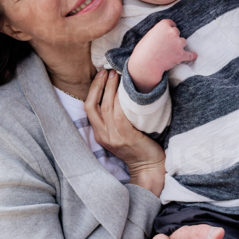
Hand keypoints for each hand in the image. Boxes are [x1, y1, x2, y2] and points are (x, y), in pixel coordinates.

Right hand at [85, 70, 164, 195]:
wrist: (149, 167)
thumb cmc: (138, 148)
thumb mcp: (119, 135)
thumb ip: (114, 120)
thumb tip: (116, 95)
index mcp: (99, 134)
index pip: (88, 108)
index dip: (93, 89)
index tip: (100, 75)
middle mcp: (103, 135)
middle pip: (92, 105)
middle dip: (99, 85)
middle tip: (106, 70)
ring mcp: (113, 137)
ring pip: (106, 106)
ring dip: (110, 88)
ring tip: (116, 74)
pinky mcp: (126, 136)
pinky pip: (119, 114)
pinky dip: (120, 100)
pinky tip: (125, 90)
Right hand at [128, 19, 196, 93]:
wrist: (146, 64)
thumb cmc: (143, 51)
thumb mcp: (149, 35)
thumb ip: (159, 33)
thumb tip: (164, 36)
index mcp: (163, 26)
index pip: (170, 23)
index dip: (169, 27)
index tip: (169, 30)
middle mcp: (172, 32)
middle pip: (176, 32)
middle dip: (173, 37)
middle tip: (166, 44)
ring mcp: (178, 43)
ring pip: (182, 41)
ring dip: (178, 45)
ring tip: (171, 51)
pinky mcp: (180, 55)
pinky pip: (189, 54)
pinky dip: (191, 55)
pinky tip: (194, 55)